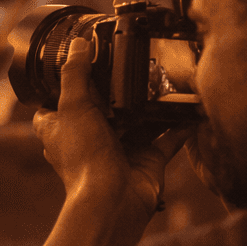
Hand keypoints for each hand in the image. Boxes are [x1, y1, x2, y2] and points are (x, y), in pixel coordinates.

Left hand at [31, 33, 194, 219]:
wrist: (113, 201)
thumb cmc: (84, 160)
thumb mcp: (73, 107)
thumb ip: (75, 74)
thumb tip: (78, 45)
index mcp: (63, 128)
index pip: (55, 104)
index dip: (62, 86)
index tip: (77, 64)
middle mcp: (90, 138)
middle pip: (102, 108)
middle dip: (115, 91)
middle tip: (132, 61)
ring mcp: (120, 149)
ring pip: (138, 120)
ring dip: (150, 104)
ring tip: (165, 75)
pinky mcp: (147, 159)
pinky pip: (168, 137)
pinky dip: (180, 123)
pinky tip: (191, 104)